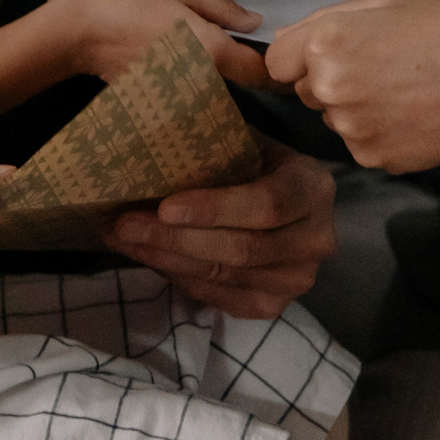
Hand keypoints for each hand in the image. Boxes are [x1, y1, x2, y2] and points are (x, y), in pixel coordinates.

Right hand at [56, 0, 266, 87]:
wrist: (78, 33)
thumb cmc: (128, 1)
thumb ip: (221, 6)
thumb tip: (254, 22)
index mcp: (211, 50)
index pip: (260, 72)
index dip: (275, 66)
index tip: (279, 59)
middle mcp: (199, 80)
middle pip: (236, 84)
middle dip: (245, 71)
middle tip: (241, 49)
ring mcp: (178, 96)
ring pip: (213, 92)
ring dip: (218, 79)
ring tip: (210, 57)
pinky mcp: (158, 102)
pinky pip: (188, 96)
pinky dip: (191, 86)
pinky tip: (176, 63)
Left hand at [103, 135, 335, 318]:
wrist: (283, 201)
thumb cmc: (255, 161)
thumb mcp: (245, 140)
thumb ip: (211, 142)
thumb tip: (148, 135)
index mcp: (313, 188)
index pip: (267, 204)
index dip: (215, 209)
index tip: (164, 207)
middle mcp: (315, 239)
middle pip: (241, 249)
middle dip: (175, 239)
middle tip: (124, 225)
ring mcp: (297, 279)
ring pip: (224, 276)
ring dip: (167, 258)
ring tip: (123, 239)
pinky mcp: (274, 305)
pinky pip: (219, 296)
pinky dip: (178, 277)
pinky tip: (148, 256)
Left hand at [266, 0, 439, 173]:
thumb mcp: (385, 4)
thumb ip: (326, 20)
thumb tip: (284, 40)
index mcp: (327, 43)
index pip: (275, 61)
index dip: (297, 57)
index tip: (323, 55)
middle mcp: (330, 88)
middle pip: (303, 89)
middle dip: (326, 79)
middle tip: (376, 68)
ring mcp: (350, 127)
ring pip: (331, 117)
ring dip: (352, 106)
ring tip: (398, 91)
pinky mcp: (371, 156)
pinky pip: (357, 141)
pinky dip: (375, 131)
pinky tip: (407, 114)